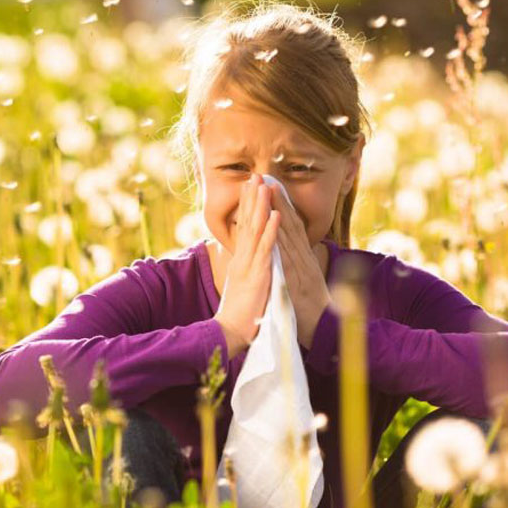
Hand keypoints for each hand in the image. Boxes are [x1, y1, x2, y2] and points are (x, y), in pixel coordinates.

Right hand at [213, 174, 280, 356]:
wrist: (231, 333)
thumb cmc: (240, 313)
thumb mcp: (243, 285)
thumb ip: (246, 269)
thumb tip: (248, 258)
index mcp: (241, 260)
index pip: (244, 227)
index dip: (248, 206)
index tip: (251, 186)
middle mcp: (243, 258)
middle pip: (247, 222)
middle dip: (252, 198)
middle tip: (255, 175)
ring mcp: (249, 265)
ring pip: (256, 230)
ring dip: (261, 207)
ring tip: (265, 185)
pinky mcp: (258, 275)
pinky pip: (266, 249)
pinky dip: (271, 231)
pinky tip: (276, 215)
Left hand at [267, 183, 331, 349]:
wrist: (324, 330)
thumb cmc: (312, 308)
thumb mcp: (304, 280)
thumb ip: (298, 264)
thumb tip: (292, 251)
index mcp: (303, 258)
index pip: (291, 227)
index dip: (282, 205)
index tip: (271, 186)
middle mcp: (304, 258)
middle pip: (290, 224)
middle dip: (278, 200)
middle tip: (266, 178)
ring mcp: (301, 268)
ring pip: (289, 236)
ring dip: (278, 212)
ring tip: (268, 191)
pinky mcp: (297, 281)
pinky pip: (288, 259)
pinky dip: (282, 241)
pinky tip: (275, 226)